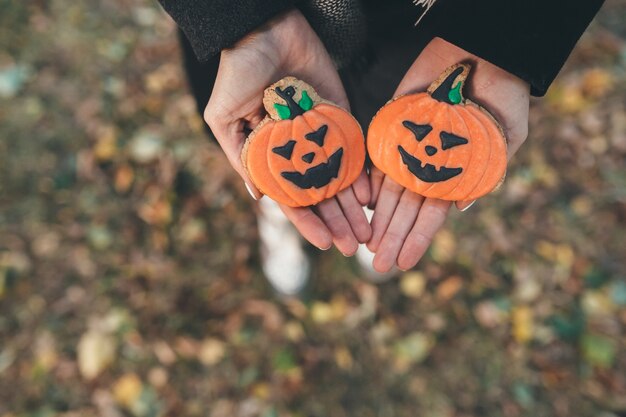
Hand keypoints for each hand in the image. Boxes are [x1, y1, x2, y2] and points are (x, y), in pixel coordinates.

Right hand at [204, 10, 370, 254]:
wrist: (265, 30)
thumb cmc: (236, 74)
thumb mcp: (223, 117)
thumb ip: (241, 156)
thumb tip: (258, 197)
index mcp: (270, 154)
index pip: (291, 196)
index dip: (308, 221)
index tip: (325, 243)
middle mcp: (297, 150)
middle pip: (321, 193)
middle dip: (337, 221)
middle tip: (354, 245)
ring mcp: (320, 134)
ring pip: (340, 177)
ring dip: (353, 205)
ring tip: (367, 230)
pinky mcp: (340, 114)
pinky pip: (352, 148)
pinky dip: (362, 171)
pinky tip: (371, 194)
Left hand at [367, 37, 529, 272]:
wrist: (479, 55)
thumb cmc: (502, 97)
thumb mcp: (507, 137)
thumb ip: (487, 172)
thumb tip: (458, 210)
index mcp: (455, 176)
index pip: (433, 214)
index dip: (418, 238)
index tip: (405, 261)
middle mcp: (428, 169)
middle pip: (406, 210)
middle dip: (393, 237)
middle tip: (379, 264)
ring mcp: (408, 152)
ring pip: (387, 193)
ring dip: (377, 220)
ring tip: (367, 245)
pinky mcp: (391, 134)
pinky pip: (376, 163)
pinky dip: (367, 186)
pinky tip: (360, 208)